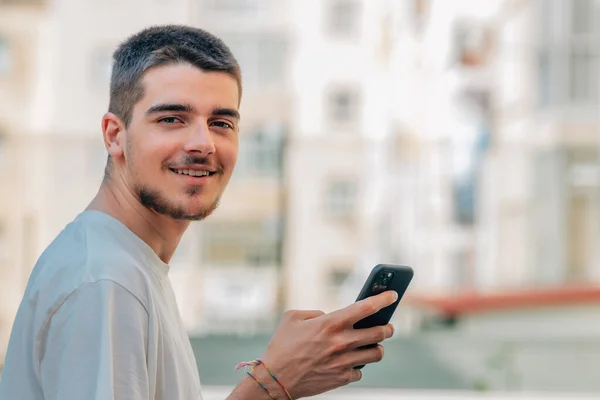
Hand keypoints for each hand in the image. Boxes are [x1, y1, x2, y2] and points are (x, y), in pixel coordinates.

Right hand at [260, 290, 397, 398]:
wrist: (275, 379)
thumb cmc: (281, 345)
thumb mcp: (293, 318)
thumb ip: (316, 312)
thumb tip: (330, 316)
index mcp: (331, 323)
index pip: (367, 307)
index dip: (384, 299)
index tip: (393, 295)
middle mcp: (342, 342)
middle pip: (380, 333)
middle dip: (388, 328)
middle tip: (387, 326)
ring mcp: (344, 362)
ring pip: (377, 354)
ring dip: (377, 347)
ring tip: (372, 345)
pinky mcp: (342, 378)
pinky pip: (360, 371)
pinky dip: (358, 365)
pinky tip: (350, 361)